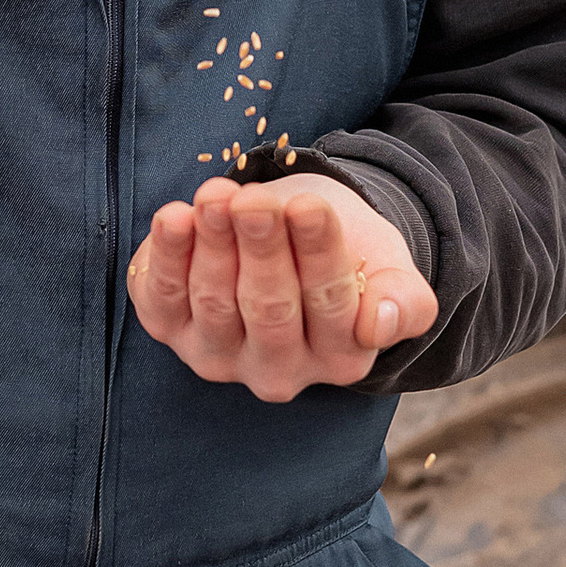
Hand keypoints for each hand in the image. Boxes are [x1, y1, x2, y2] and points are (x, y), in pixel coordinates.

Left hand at [127, 175, 434, 402]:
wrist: (294, 234)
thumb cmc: (348, 251)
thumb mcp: (390, 268)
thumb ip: (404, 300)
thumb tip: (378, 325)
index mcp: (342, 358)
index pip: (331, 306)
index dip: (317, 253)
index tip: (307, 206)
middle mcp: (279, 372)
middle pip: (269, 307)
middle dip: (260, 248)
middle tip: (253, 201)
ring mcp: (219, 358)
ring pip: (215, 301)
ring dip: (213, 244)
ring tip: (216, 195)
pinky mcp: (171, 332)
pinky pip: (161, 300)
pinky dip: (164, 258)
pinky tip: (174, 217)